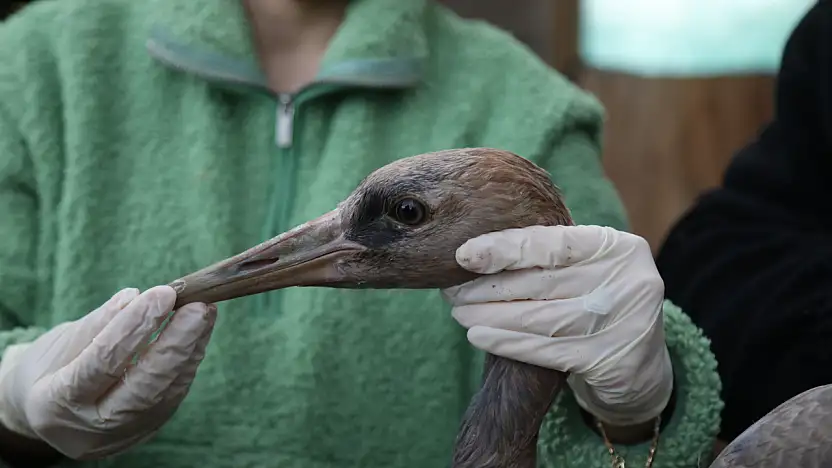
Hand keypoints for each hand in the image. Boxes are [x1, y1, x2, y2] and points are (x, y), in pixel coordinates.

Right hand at [0, 286, 215, 459]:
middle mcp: (91, 428)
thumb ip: (99, 323)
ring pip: (165, 393)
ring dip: (190, 351)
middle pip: (144, 386)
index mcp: (56, 403)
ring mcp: (121, 436)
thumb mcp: (61, 343)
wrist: (46, 413)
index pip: (103, 362)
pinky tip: (197, 336)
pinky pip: (172, 397)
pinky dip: (188, 364)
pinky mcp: (145, 431)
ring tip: (204, 314)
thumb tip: (135, 296)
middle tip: (198, 306)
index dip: (135, 326)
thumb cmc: (51, 369)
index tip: (163, 294)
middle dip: (177, 343)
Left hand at [442, 225, 671, 425]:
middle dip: (488, 287)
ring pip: (538, 318)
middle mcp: (626, 281)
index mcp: (617, 247)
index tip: (463, 255)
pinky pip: (544, 350)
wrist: (641, 364)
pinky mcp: (608, 360)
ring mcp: (621, 322)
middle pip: (540, 282)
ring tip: (459, 313)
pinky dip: (506, 342)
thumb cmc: (600, 301)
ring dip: (490, 316)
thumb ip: (550, 255)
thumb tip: (478, 249)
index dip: (504, 248)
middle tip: (452, 290)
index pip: (552, 243)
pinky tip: (478, 336)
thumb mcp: (588, 269)